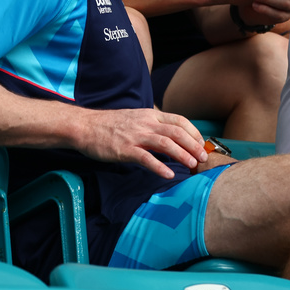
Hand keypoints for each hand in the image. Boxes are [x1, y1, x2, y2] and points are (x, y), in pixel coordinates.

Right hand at [76, 108, 207, 178]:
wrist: (85, 126)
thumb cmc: (111, 125)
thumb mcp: (136, 118)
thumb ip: (153, 125)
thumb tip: (171, 136)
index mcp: (150, 115)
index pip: (179, 120)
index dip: (193, 132)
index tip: (201, 144)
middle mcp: (146, 123)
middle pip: (177, 132)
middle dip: (193, 145)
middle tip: (203, 158)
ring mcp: (136, 136)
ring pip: (165, 143)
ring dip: (182, 154)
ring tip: (192, 165)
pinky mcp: (125, 149)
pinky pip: (146, 158)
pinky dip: (159, 166)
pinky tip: (169, 174)